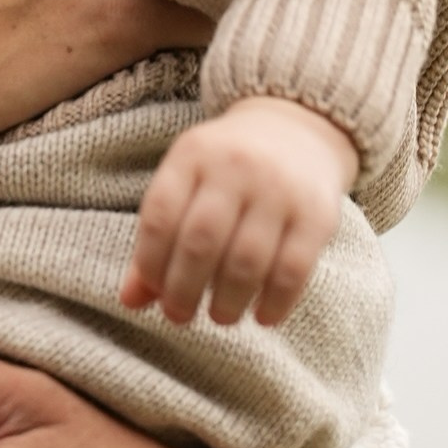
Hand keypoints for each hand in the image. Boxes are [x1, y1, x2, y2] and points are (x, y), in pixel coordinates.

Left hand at [123, 98, 360, 328]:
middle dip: (184, 289)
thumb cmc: (227, 170)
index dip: (151, 262)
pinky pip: (294, 269)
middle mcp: (236, 166)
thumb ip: (158, 239)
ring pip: (247, 260)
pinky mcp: (318, 213)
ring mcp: (280, 188)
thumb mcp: (187, 183)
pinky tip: (262, 317)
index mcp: (193, 154)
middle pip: (202, 241)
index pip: (161, 215)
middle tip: (179, 316)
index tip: (154, 291)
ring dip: (229, 300)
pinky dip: (276, 301)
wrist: (299, 129)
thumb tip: (129, 301)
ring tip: (220, 318)